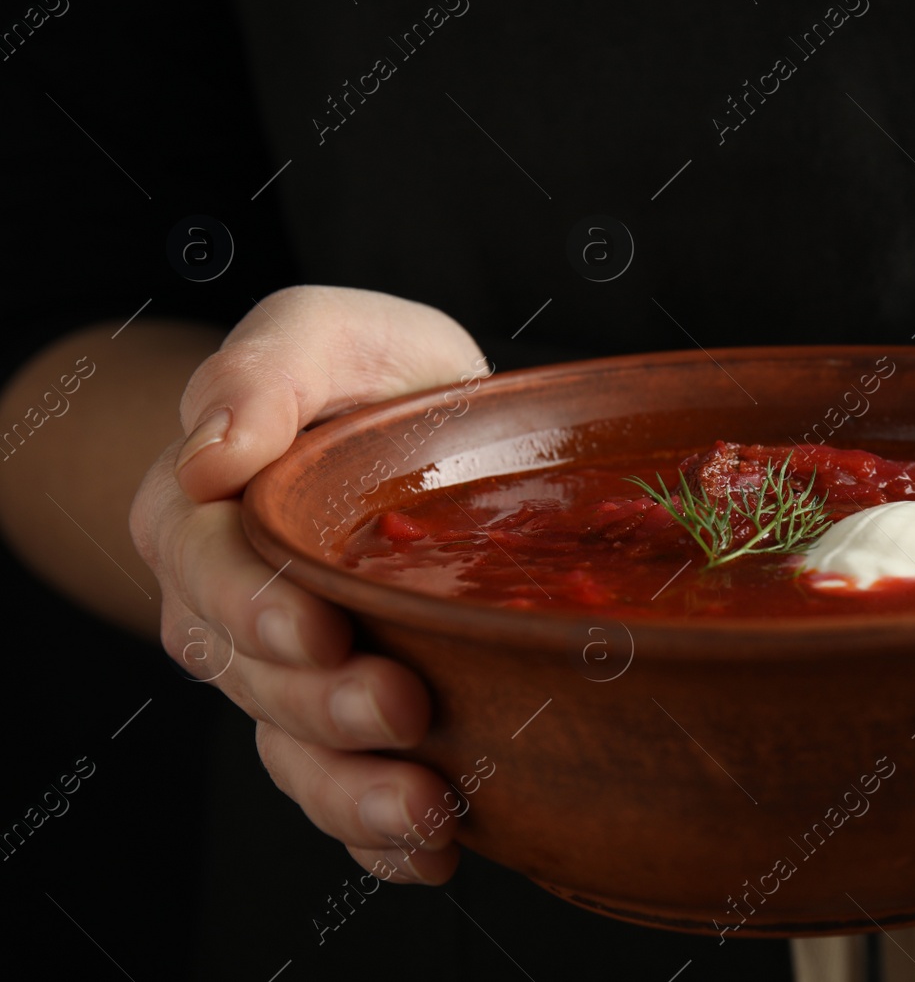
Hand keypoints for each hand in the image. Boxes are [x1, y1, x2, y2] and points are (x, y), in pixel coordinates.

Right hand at [130, 286, 488, 882]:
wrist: (409, 427)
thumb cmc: (362, 374)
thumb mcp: (321, 334)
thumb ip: (263, 372)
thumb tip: (211, 451)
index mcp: (205, 516)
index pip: (206, 571)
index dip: (253, 608)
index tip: (316, 630)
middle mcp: (233, 612)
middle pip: (258, 681)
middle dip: (326, 708)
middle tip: (406, 709)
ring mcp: (289, 678)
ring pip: (297, 754)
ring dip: (357, 796)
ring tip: (430, 811)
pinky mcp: (348, 722)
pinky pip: (346, 793)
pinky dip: (383, 839)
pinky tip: (438, 851)